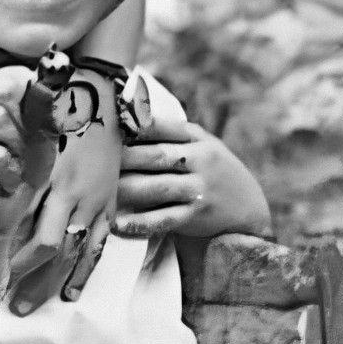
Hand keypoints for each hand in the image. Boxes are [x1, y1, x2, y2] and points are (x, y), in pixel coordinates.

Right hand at [0, 63, 61, 244]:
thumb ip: (40, 105)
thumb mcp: (39, 131)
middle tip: (18, 151)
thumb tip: (45, 85)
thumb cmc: (18, 167)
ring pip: (1, 120)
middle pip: (8, 90)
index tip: (33, 128)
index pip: (16, 74)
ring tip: (7, 164)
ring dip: (18, 151)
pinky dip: (9, 172)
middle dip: (26, 127)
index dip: (36, 103)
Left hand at [7, 100, 121, 314]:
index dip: (17, 259)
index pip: (36, 233)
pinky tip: (70, 294)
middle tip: (9, 302)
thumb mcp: (32, 146)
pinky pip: (99, 245)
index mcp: (56, 181)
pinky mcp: (110, 205)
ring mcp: (97, 203)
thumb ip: (18, 181)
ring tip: (29, 304)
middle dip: (29, 279)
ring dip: (52, 283)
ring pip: (75, 253)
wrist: (97, 100)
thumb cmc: (55, 119)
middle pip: (53, 250)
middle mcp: (78, 196)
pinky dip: (84, 271)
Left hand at [115, 112, 269, 243]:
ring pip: (157, 187)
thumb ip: (172, 137)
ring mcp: (200, 189)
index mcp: (198, 139)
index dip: (135, 126)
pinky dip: (140, 223)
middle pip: (156, 156)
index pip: (163, 127)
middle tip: (94, 160)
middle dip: (124, 157)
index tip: (108, 125)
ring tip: (101, 191)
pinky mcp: (197, 216)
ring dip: (127, 189)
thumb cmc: (212, 174)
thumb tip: (126, 119)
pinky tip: (118, 224)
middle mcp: (202, 160)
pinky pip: (164, 219)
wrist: (248, 211)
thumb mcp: (203, 147)